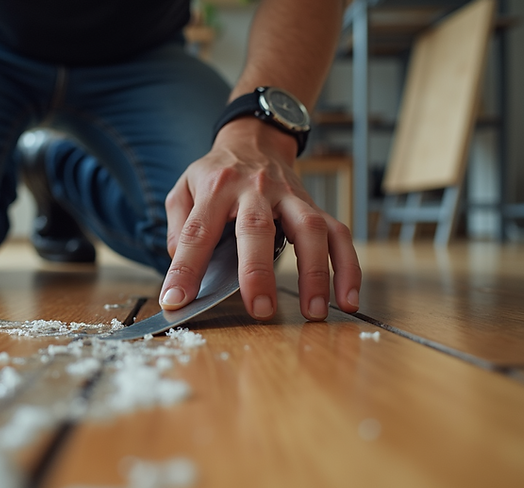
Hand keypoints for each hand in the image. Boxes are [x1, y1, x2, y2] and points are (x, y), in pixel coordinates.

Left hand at [161, 118, 360, 320]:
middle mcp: (255, 189)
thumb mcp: (184, 188)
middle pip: (257, 228)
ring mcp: (290, 196)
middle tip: (260, 309)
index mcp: (216, 187)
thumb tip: (181, 269)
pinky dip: (347, 267)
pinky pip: (339, 234)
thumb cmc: (217, 174)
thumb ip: (178, 227)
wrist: (255, 139)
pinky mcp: (314, 206)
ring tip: (313, 311)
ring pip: (310, 229)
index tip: (176, 300)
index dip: (186, 267)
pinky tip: (347, 297)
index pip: (197, 231)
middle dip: (258, 272)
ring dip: (314, 272)